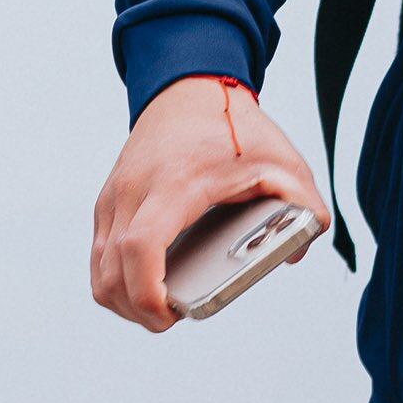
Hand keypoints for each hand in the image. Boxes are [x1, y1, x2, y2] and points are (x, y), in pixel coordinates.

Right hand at [91, 76, 330, 330]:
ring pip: (98, 269)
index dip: (147, 293)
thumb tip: (297, 251)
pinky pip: (99, 253)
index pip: (141, 247)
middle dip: (138, 309)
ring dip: (122, 299)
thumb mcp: (281, 160)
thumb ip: (303, 204)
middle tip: (174, 315)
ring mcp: (114, 196)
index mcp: (174, 183)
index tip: (171, 314)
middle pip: (110, 272)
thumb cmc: (233, 124)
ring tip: (161, 304)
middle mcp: (134, 191)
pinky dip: (116, 277)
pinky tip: (147, 281)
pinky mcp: (109, 199)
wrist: (192, 86)